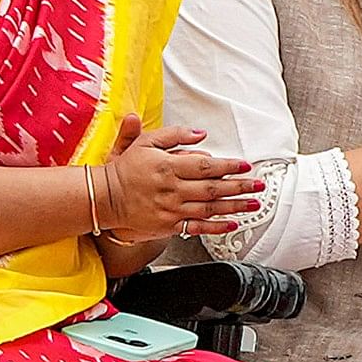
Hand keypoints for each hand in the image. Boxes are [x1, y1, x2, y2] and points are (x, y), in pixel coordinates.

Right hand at [91, 115, 260, 241]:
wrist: (103, 198)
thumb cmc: (124, 170)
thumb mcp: (144, 143)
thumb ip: (173, 135)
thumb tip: (200, 134)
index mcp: (167, 167)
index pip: (205, 166)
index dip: (228, 166)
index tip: (245, 165)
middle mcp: (172, 189)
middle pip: (213, 188)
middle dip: (240, 187)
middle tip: (259, 185)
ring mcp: (171, 209)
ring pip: (209, 208)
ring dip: (234, 206)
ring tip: (253, 203)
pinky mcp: (168, 225)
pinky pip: (197, 228)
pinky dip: (216, 227)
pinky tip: (231, 223)